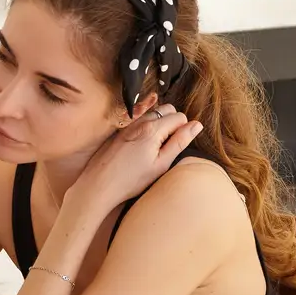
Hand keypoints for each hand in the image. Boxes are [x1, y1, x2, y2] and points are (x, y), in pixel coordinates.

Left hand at [68, 105, 202, 213]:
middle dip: (173, 122)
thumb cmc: (130, 180)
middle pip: (167, 109)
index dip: (184, 129)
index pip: (180, 117)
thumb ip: (180, 142)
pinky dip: (147, 126)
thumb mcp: (161, 164)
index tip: (177, 145)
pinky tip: (142, 146)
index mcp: (152, 129)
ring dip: (160, 123)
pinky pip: (139, 120)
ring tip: (156, 146)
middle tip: (168, 145)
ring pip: (153, 113)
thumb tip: (196, 125)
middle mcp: (139, 122)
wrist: (99, 184)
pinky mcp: (120, 130)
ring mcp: (128, 125)